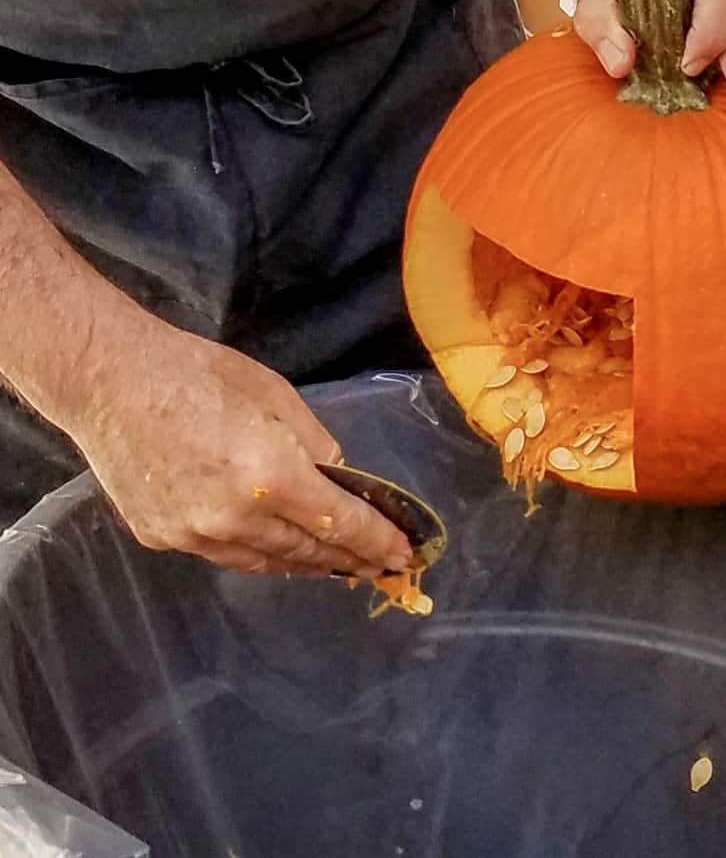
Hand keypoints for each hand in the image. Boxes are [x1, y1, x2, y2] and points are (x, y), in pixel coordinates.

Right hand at [74, 324, 413, 578]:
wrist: (108, 381)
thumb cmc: (196, 373)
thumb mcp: (273, 394)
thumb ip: (313, 443)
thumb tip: (337, 478)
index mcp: (269, 475)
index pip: (338, 522)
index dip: (376, 541)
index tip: (405, 555)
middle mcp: (234, 518)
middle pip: (306, 549)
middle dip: (349, 558)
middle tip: (380, 565)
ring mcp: (195, 535)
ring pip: (267, 562)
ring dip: (308, 564)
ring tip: (338, 566)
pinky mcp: (163, 537)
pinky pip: (227, 556)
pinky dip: (262, 556)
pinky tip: (279, 552)